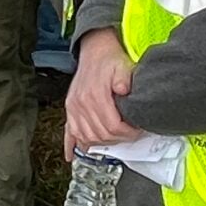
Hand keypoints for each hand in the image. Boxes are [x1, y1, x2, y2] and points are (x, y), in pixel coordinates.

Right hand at [63, 28, 135, 154]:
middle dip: (119, 139)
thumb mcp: (122, 66)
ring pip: (87, 137)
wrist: (95, 49)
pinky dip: (71, 145)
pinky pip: (68, 132)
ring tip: (115, 139)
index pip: (113, 126)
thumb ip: (124, 79)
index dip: (128, 133)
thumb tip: (124, 91)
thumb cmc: (110, 59)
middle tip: (131, 135)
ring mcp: (74, 108)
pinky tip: (72, 156)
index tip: (137, 130)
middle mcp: (81, 104)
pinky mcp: (70, 108)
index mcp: (95, 95)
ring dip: (102, 142)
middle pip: (101, 134)